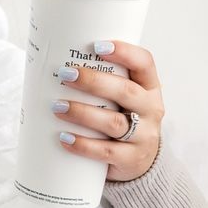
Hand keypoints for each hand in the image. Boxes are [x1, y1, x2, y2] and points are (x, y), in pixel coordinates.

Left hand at [51, 41, 165, 182]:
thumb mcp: (122, 98)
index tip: (97, 46)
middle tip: (65, 74)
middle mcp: (151, 109)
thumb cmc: (122, 118)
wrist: (139, 161)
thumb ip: (103, 82)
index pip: (144, 63)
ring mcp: (144, 136)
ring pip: (114, 122)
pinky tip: (65, 138)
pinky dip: (83, 144)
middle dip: (93, 81)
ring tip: (58, 107)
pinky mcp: (131, 159)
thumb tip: (57, 63)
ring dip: (83, 113)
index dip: (124, 52)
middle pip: (125, 91)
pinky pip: (106, 152)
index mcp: (149, 87)